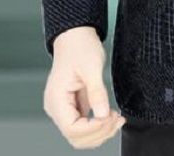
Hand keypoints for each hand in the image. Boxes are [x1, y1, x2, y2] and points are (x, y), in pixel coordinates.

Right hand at [43, 26, 124, 148]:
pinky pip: (84, 124)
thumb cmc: (80, 47)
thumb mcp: (91, 67)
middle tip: (118, 119)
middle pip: (76, 137)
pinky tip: (111, 116)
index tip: (111, 117)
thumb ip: (96, 92)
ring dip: (100, 132)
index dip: (93, 128)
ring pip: (80, 135)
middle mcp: (56, 107)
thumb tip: (103, 114)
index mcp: (56, 98)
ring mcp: (64, 108)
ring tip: (117, 119)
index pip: (72, 128)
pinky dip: (98, 125)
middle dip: (99, 133)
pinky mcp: (73, 106)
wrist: (76, 36)